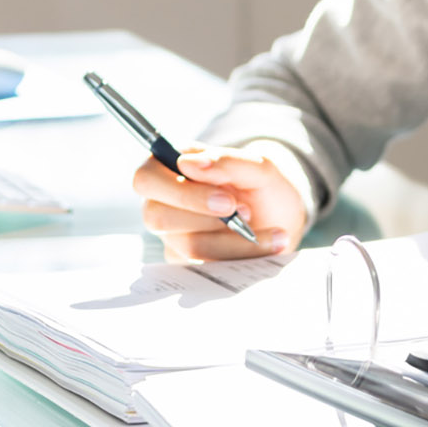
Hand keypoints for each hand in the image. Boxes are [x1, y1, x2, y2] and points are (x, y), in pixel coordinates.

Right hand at [132, 146, 305, 260]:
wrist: (281, 218)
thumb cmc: (262, 185)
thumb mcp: (258, 166)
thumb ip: (226, 160)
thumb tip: (187, 164)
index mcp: (167, 168)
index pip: (146, 179)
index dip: (181, 192)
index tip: (227, 199)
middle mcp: (162, 203)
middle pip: (156, 217)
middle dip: (205, 218)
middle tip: (245, 213)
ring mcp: (173, 236)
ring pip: (187, 245)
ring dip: (232, 239)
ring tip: (262, 227)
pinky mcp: (189, 262)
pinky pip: (207, 266)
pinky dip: (242, 255)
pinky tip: (267, 244)